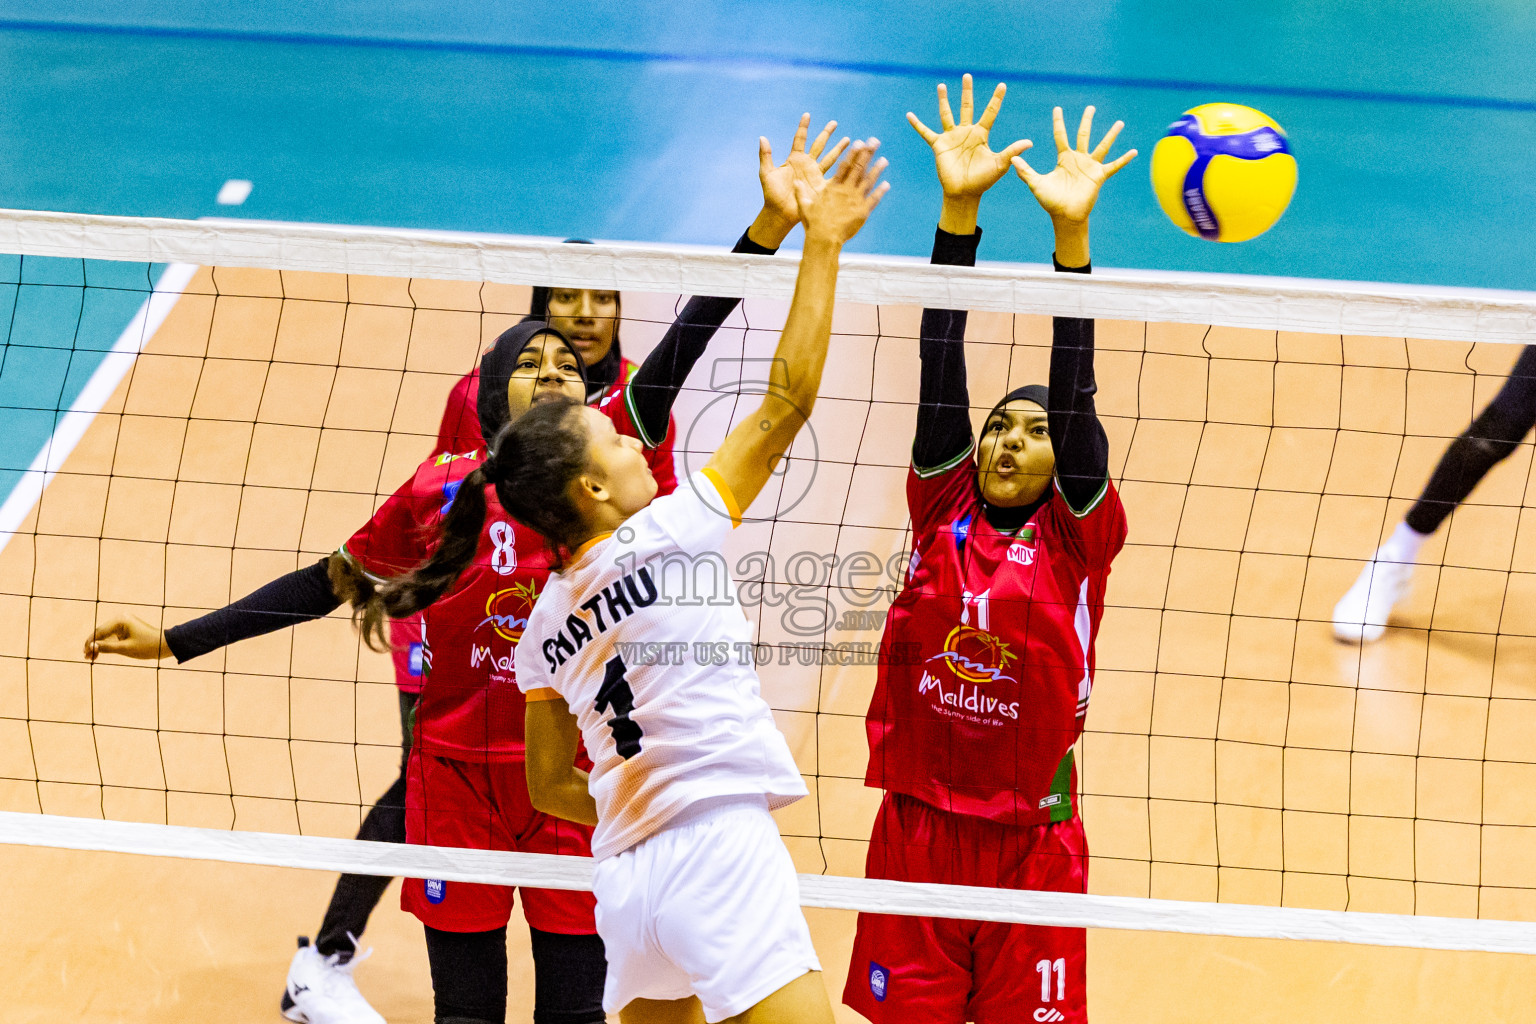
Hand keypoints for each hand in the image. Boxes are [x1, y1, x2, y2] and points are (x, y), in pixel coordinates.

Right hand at [85, 615, 170, 660]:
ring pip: (106, 635)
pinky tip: (99, 653)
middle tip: (86, 657)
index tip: (84, 653)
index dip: (90, 643)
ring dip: (99, 645)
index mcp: (120, 620)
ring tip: (91, 658)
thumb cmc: (147, 646)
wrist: (165, 645)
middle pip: (101, 632)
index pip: (99, 631)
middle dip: (93, 645)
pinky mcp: (126, 629)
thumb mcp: (125, 648)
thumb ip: (107, 647)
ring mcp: (124, 623)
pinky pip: (113, 636)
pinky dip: (107, 644)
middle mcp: (121, 618)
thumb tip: (90, 646)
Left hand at [758, 114, 851, 227]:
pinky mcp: (821, 185)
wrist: (780, 213)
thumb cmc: (771, 194)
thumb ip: (765, 155)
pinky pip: (833, 175)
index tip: (807, 114)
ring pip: (830, 158)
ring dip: (839, 149)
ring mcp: (815, 175)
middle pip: (819, 145)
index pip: (800, 139)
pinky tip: (851, 162)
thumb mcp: (766, 173)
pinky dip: (842, 169)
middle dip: (827, 134)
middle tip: (834, 123)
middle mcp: (806, 165)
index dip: (803, 127)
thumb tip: (762, 137)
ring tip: (849, 140)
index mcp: (794, 159)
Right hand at [798, 140, 888, 245]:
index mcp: (833, 187)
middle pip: (858, 168)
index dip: (852, 153)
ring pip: (868, 181)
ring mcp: (855, 200)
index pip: (844, 166)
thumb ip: (801, 192)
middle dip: (867, 154)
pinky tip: (886, 184)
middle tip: (875, 142)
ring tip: (884, 159)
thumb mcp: (804, 206)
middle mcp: (846, 190)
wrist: (824, 239)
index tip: (859, 142)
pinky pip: (873, 199)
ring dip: (876, 170)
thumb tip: (795, 182)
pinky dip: (880, 192)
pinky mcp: (862, 212)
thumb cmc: (813, 223)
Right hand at [909, 74, 1030, 201]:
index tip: (1002, 85)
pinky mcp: (939, 146)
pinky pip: (926, 133)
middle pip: (967, 107)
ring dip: (943, 100)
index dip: (996, 99)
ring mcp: (952, 138)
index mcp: (981, 134)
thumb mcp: (1000, 164)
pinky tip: (909, 115)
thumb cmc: (983, 180)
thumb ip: (1012, 151)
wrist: (964, 193)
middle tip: (967, 76)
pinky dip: (917, 124)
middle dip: (967, 92)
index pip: (990, 112)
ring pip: (947, 114)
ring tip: (942, 85)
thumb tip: (1030, 142)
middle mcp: (966, 132)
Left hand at [1012, 105, 1136, 225]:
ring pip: (1102, 146)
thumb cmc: (1050, 201)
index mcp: (1063, 158)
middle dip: (1086, 121)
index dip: (1058, 122)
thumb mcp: (1036, 184)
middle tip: (1090, 107)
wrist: (1065, 215)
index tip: (1057, 108)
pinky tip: (1134, 151)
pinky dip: (1124, 159)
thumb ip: (1026, 171)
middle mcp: (1078, 159)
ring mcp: (1090, 167)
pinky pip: (1114, 166)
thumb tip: (1013, 159)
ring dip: (1111, 134)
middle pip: (1083, 135)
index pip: (1060, 135)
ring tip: (1120, 122)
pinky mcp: (1099, 176)